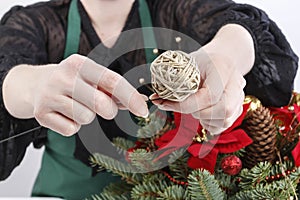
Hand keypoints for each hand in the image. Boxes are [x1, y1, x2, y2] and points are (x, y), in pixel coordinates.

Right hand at [3, 54, 148, 135]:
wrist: (35, 84)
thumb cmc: (73, 82)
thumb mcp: (92, 78)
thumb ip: (115, 90)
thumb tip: (141, 102)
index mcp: (81, 64)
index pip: (112, 80)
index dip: (131, 97)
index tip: (144, 111)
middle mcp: (64, 76)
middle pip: (102, 104)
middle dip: (108, 110)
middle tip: (101, 106)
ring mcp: (50, 94)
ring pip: (86, 118)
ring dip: (87, 116)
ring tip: (76, 105)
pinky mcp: (40, 113)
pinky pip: (71, 130)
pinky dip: (72, 125)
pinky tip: (63, 114)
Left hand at [152, 24, 253, 134]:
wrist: (222, 57)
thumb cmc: (201, 61)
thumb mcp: (186, 63)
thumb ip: (173, 81)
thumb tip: (155, 99)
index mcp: (223, 68)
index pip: (210, 95)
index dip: (186, 104)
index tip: (167, 103)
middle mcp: (236, 83)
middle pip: (224, 110)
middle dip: (198, 113)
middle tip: (183, 106)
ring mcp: (240, 97)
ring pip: (224, 120)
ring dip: (203, 118)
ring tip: (193, 106)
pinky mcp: (238, 108)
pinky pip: (224, 125)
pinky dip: (208, 123)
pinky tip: (201, 112)